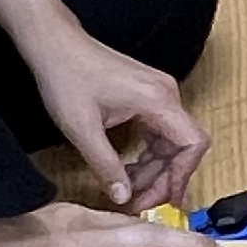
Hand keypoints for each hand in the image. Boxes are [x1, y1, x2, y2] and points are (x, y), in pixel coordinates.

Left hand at [0, 0, 208, 208]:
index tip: (167, 199)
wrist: (54, 44)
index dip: (183, 175)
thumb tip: (123, 197)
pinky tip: (129, 169)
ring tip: (131, 191)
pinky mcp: (147, 95)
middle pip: (183, 147)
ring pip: (171, 142)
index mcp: (157, 99)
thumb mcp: (82, 129)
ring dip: (155, 170)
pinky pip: (159, 132)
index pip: (192, 143)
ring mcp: (158, 93)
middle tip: (141, 203)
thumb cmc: (66, 75)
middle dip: (164, 179)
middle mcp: (165, 94)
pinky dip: (148, 155)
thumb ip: (106, 166)